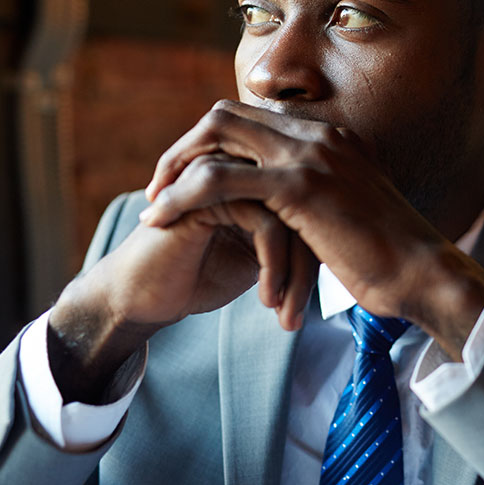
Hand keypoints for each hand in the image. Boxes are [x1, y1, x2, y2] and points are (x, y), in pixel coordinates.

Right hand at [50, 182, 317, 402]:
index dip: (325, 254)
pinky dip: (273, 266)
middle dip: (315, 264)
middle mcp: (246, 169)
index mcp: (261, 178)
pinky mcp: (206, 195)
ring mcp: (225, 176)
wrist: (141, 296)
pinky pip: (264, 222)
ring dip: (295, 273)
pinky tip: (267, 300)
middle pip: (310, 205)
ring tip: (288, 315)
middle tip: (305, 313)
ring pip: (292, 214)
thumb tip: (342, 250)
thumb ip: (295, 240)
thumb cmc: (201, 278)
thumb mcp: (261, 261)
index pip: (317, 205)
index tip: (325, 301)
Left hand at [140, 100, 483, 358]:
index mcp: (333, 137)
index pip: (255, 116)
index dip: (214, 143)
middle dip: (185, 148)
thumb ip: (323, 199)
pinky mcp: (301, 187)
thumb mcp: (354, 214)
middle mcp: (320, 135)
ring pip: (217, 138)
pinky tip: (163, 220)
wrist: (423, 273)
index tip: (189, 179)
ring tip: (152, 206)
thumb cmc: (392, 258)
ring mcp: (311, 155)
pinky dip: (182, 197)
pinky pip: (220, 179)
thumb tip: (296, 215)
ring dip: (174, 169)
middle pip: (227, 114)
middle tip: (160, 187)